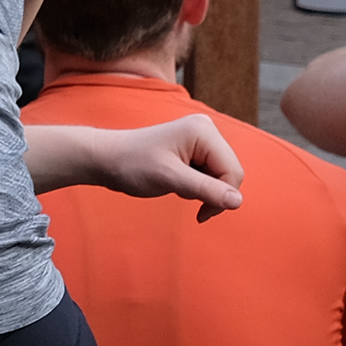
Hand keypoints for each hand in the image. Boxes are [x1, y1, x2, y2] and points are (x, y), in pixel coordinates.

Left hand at [23, 116, 246, 216]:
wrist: (107, 159)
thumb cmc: (134, 165)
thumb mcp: (170, 179)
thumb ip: (206, 189)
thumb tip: (238, 202)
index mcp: (204, 131)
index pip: (233, 171)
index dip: (222, 197)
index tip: (201, 214)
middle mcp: (207, 130)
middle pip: (230, 172)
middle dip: (214, 194)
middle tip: (191, 206)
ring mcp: (200, 138)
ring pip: (221, 174)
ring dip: (204, 191)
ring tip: (179, 190)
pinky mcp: (194, 148)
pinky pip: (209, 172)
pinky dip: (198, 186)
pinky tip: (180, 186)